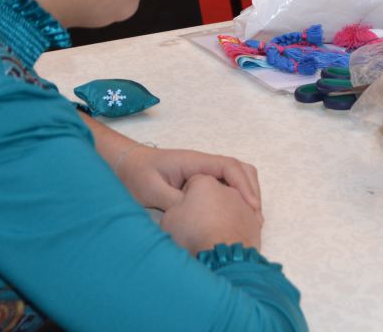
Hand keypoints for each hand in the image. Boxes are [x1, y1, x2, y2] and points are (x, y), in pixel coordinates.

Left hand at [117, 146, 261, 216]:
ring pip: (236, 177)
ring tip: (250, 220)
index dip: (243, 186)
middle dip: (252, 191)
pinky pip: (226, 186)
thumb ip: (174, 201)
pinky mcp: (202, 182)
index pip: (229, 167)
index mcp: (195, 162)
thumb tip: (196, 215)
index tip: (251, 207)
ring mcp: (204, 172)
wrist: (125, 165)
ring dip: (246, 195)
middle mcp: (204, 164)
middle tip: (256, 217)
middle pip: (240, 170)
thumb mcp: (151, 189)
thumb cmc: (137, 174)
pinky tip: (235, 217)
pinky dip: (236, 199)